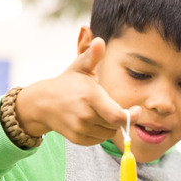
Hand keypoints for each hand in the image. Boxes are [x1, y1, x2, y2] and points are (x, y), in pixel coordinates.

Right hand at [14, 37, 140, 145]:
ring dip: (109, 125)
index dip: (131, 116)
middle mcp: (85, 115)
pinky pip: (98, 139)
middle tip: (112, 107)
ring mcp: (80, 129)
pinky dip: (99, 132)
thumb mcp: (81, 66)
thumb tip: (99, 41)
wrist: (43, 102)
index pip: (117, 116)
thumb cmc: (69, 83)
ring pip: (108, 133)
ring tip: (98, 112)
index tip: (136, 110)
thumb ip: (93, 55)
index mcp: (90, 96)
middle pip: (115, 125)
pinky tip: (91, 120)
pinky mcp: (77, 139)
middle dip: (118, 117)